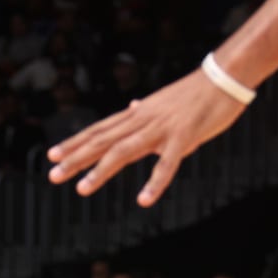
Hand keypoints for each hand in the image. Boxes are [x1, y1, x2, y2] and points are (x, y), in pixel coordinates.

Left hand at [47, 67, 248, 206]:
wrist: (225, 76)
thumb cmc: (196, 93)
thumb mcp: (163, 102)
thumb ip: (144, 111)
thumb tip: (130, 107)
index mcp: (137, 114)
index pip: (99, 130)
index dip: (75, 143)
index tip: (52, 156)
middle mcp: (142, 119)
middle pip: (103, 141)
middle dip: (76, 158)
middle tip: (53, 174)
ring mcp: (162, 128)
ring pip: (124, 150)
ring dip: (101, 171)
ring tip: (82, 189)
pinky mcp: (185, 136)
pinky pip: (168, 163)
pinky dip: (155, 182)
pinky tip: (144, 200)